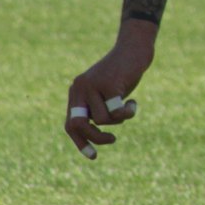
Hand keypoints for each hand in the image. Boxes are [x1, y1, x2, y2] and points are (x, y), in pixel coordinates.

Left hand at [64, 32, 152, 159]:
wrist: (134, 49)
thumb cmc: (123, 73)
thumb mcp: (107, 93)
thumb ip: (99, 108)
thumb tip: (93, 136)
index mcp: (76, 92)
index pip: (70, 124)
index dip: (80, 142)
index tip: (93, 156)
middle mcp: (80, 88)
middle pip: (78, 125)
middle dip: (95, 138)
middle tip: (113, 140)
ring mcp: (92, 86)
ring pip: (103, 119)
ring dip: (120, 119)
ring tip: (129, 106)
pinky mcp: (109, 84)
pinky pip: (117, 111)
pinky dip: (128, 112)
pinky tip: (133, 103)